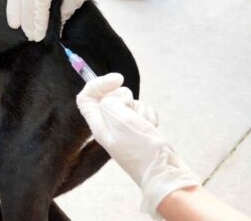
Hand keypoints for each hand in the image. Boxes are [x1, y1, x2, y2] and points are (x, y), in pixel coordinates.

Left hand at [77, 73, 199, 217]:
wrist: (165, 171)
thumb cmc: (141, 150)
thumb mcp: (120, 121)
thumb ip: (110, 102)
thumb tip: (117, 97)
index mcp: (98, 125)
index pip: (86, 98)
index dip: (98, 84)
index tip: (117, 80)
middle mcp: (109, 126)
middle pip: (111, 97)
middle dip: (126, 99)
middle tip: (132, 114)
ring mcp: (126, 128)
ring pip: (130, 102)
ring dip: (140, 109)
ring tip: (144, 126)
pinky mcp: (140, 130)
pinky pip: (143, 111)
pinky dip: (149, 116)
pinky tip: (152, 128)